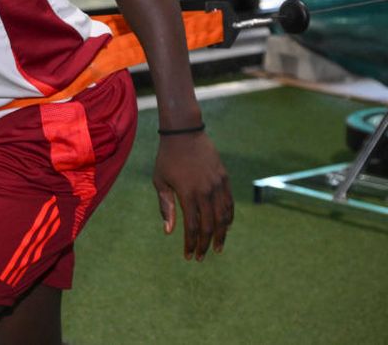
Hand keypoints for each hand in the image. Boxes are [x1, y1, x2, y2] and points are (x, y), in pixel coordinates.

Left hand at [152, 132, 232, 259]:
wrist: (184, 133)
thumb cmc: (167, 157)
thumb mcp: (160, 181)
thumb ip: (165, 206)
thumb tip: (168, 232)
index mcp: (188, 193)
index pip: (192, 226)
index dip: (191, 243)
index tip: (188, 255)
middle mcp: (206, 191)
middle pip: (209, 226)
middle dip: (204, 244)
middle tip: (200, 256)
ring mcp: (217, 184)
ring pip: (223, 217)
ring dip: (221, 235)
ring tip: (216, 247)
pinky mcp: (224, 178)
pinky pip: (229, 203)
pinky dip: (228, 218)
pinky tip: (225, 227)